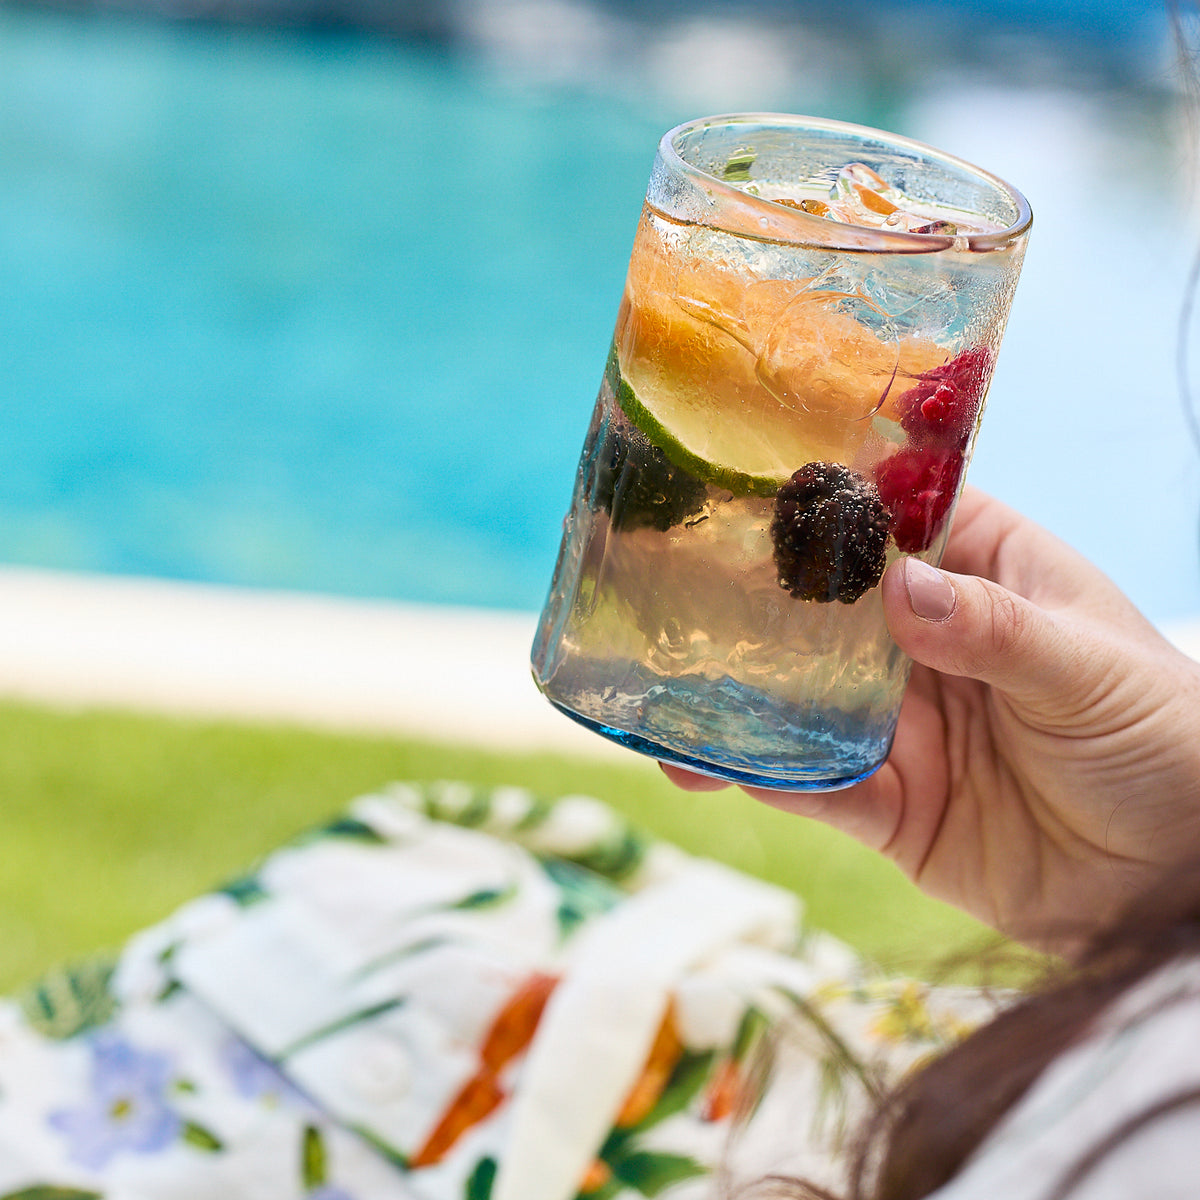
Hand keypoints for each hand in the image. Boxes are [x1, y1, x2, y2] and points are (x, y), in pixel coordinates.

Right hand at [664, 487, 1199, 949]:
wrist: (1178, 885)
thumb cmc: (1166, 740)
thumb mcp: (1091, 670)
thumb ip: (998, 631)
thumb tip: (903, 590)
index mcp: (982, 572)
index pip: (892, 516)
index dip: (826, 498)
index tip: (741, 483)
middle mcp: (927, 640)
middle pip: (824, 608)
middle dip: (752, 602)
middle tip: (665, 589)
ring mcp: (901, 722)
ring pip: (803, 701)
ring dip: (738, 700)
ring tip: (664, 696)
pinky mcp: (890, 802)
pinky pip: (818, 786)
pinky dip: (769, 777)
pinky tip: (714, 766)